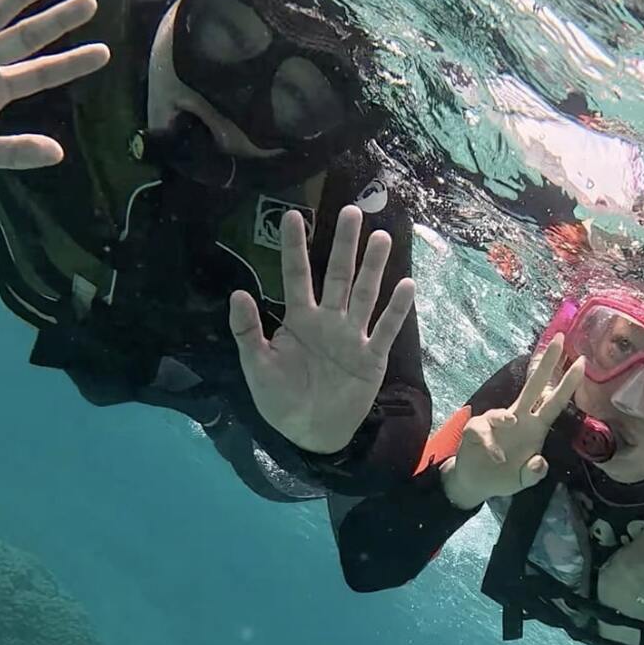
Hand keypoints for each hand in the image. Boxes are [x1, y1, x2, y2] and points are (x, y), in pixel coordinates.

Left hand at [229, 205, 415, 453]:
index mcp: (299, 319)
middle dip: (344, 245)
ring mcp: (353, 336)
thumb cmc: (281, 399)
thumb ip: (248, 331)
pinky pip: (385, 329)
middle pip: (338, 275)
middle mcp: (329, 320)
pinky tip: (406, 285)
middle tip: (352, 211)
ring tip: (382, 238)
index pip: (297, 275)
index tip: (292, 215)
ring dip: (374, 267)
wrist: (311, 433)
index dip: (295, 246)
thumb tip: (237, 293)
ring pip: (364, 294)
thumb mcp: (256, 366)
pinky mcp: (372, 357)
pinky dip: (395, 309)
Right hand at [442, 335, 584, 509]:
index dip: (569, 383)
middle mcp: (519, 419)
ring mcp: (497, 423)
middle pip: (535, 386)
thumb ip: (534, 474)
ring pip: (502, 412)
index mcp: (535, 427)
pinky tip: (495, 457)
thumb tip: (538, 462)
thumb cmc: (505, 476)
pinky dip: (489, 444)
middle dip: (547, 363)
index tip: (583, 362)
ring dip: (504, 418)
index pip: (555, 401)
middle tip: (560, 339)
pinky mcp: (477, 430)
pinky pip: (483, 431)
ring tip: (509, 429)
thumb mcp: (524, 480)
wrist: (476, 483)